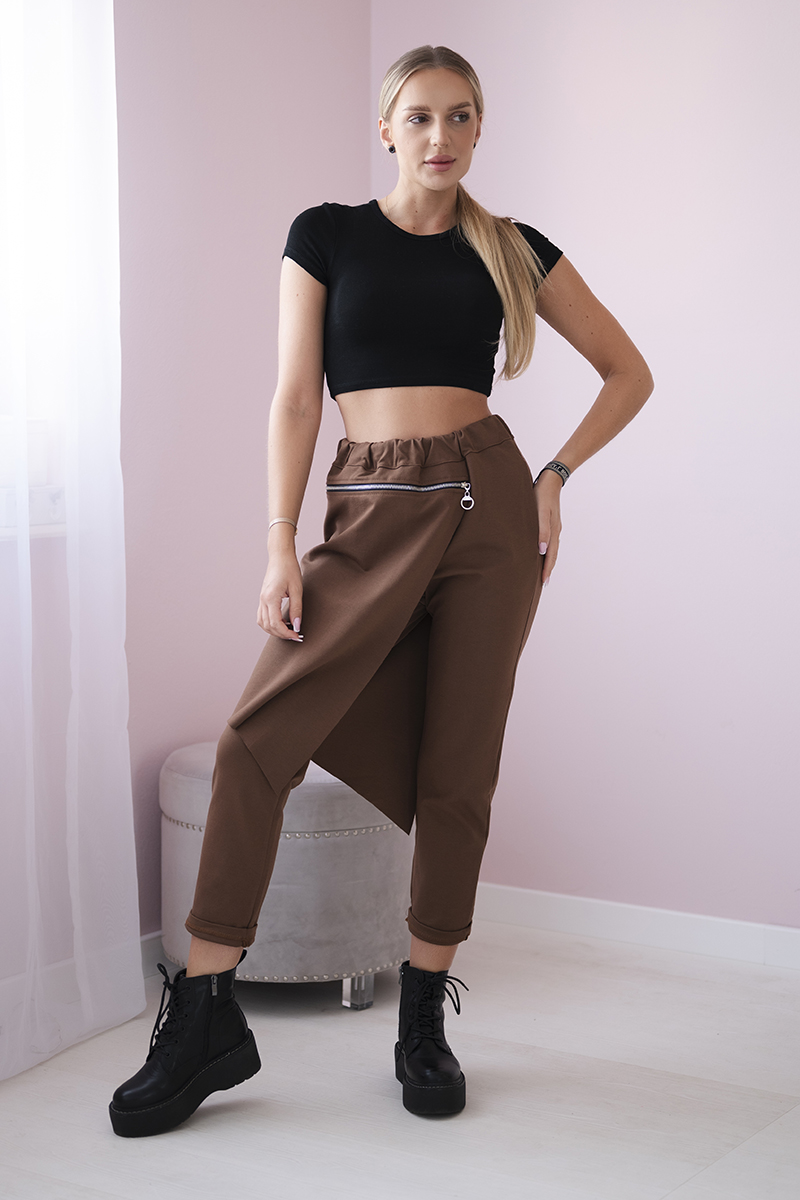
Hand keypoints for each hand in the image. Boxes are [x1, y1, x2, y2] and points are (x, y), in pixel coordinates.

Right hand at [257, 544, 303, 639]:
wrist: (280, 556)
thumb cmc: (289, 569)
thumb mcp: (297, 590)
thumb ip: (296, 609)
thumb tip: (297, 626)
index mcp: (271, 598)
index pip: (276, 623)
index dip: (286, 633)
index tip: (297, 636)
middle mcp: (263, 600)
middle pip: (268, 626)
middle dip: (281, 634)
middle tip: (295, 636)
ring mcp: (261, 599)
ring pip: (263, 623)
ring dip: (274, 630)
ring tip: (289, 630)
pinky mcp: (262, 598)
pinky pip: (262, 616)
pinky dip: (270, 623)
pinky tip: (282, 623)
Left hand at [533, 470, 562, 584]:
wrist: (550, 479)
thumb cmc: (542, 494)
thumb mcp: (540, 512)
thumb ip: (541, 531)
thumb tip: (542, 550)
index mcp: (553, 531)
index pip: (550, 556)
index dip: (547, 569)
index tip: (544, 582)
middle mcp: (555, 531)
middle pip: (552, 554)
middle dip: (548, 568)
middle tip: (544, 582)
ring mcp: (554, 526)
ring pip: (552, 548)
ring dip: (548, 560)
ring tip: (543, 570)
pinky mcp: (551, 521)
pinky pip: (550, 540)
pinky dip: (547, 550)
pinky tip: (542, 550)